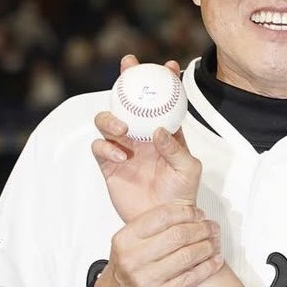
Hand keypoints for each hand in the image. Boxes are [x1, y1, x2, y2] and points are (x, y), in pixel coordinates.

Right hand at [92, 55, 198, 222]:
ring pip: (108, 121)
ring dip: (111, 118)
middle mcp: (141, 136)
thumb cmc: (181, 194)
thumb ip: (175, 148)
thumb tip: (158, 130)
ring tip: (122, 128)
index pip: (163, 102)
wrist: (163, 220)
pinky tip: (121, 157)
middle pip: (129, 102)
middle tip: (129, 67)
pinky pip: (99, 147)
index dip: (165, 81)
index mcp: (164, 133)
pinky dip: (106, 147)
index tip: (168, 66)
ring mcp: (123, 148)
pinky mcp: (108, 164)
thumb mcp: (187, 169)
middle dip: (127, 81)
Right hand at [92, 202, 222, 286]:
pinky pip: (192, 277)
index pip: (162, 216)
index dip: (186, 212)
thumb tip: (185, 214)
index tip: (198, 214)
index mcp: (125, 240)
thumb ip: (150, 229)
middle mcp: (134, 258)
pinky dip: (208, 266)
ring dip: (208, 247)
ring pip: (188, 255)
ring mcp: (147, 279)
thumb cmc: (124, 275)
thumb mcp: (127, 246)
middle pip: (179, 235)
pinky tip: (215, 260)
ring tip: (214, 243)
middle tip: (211, 227)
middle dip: (201, 229)